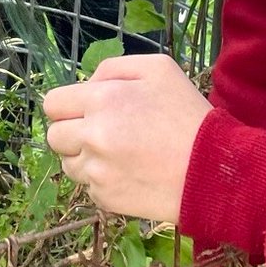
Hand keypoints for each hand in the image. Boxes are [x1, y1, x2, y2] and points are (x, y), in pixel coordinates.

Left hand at [42, 55, 210, 223]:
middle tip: (104, 134)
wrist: (213, 171)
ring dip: (86, 160)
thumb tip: (88, 83)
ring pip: (68, 165)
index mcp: (101, 99)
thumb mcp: (158, 69)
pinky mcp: (105, 198)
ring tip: (122, 155)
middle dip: (73, 133)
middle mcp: (92, 135)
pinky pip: (89, 188)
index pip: (52, 104)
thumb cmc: (188, 114)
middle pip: (55, 136)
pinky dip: (104, 182)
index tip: (86, 112)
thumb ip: (114, 68)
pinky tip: (131, 174)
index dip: (68, 106)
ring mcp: (96, 171)